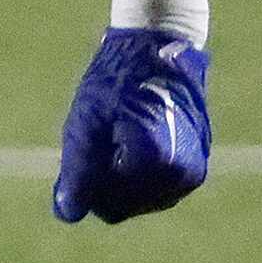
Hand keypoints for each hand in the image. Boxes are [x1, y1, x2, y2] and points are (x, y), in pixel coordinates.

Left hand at [54, 27, 210, 222]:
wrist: (157, 48)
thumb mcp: (85, 125)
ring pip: (141, 197)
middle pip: (127, 205)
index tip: (82, 151)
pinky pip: (157, 185)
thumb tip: (67, 214)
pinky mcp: (194, 162)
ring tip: (114, 135)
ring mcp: (193, 170)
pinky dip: (137, 171)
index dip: (88, 187)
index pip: (110, 206)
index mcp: (160, 165)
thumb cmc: (114, 82)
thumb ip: (77, 172)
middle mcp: (184, 174)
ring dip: (121, 176)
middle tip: (98, 138)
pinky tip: (128, 139)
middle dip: (105, 182)